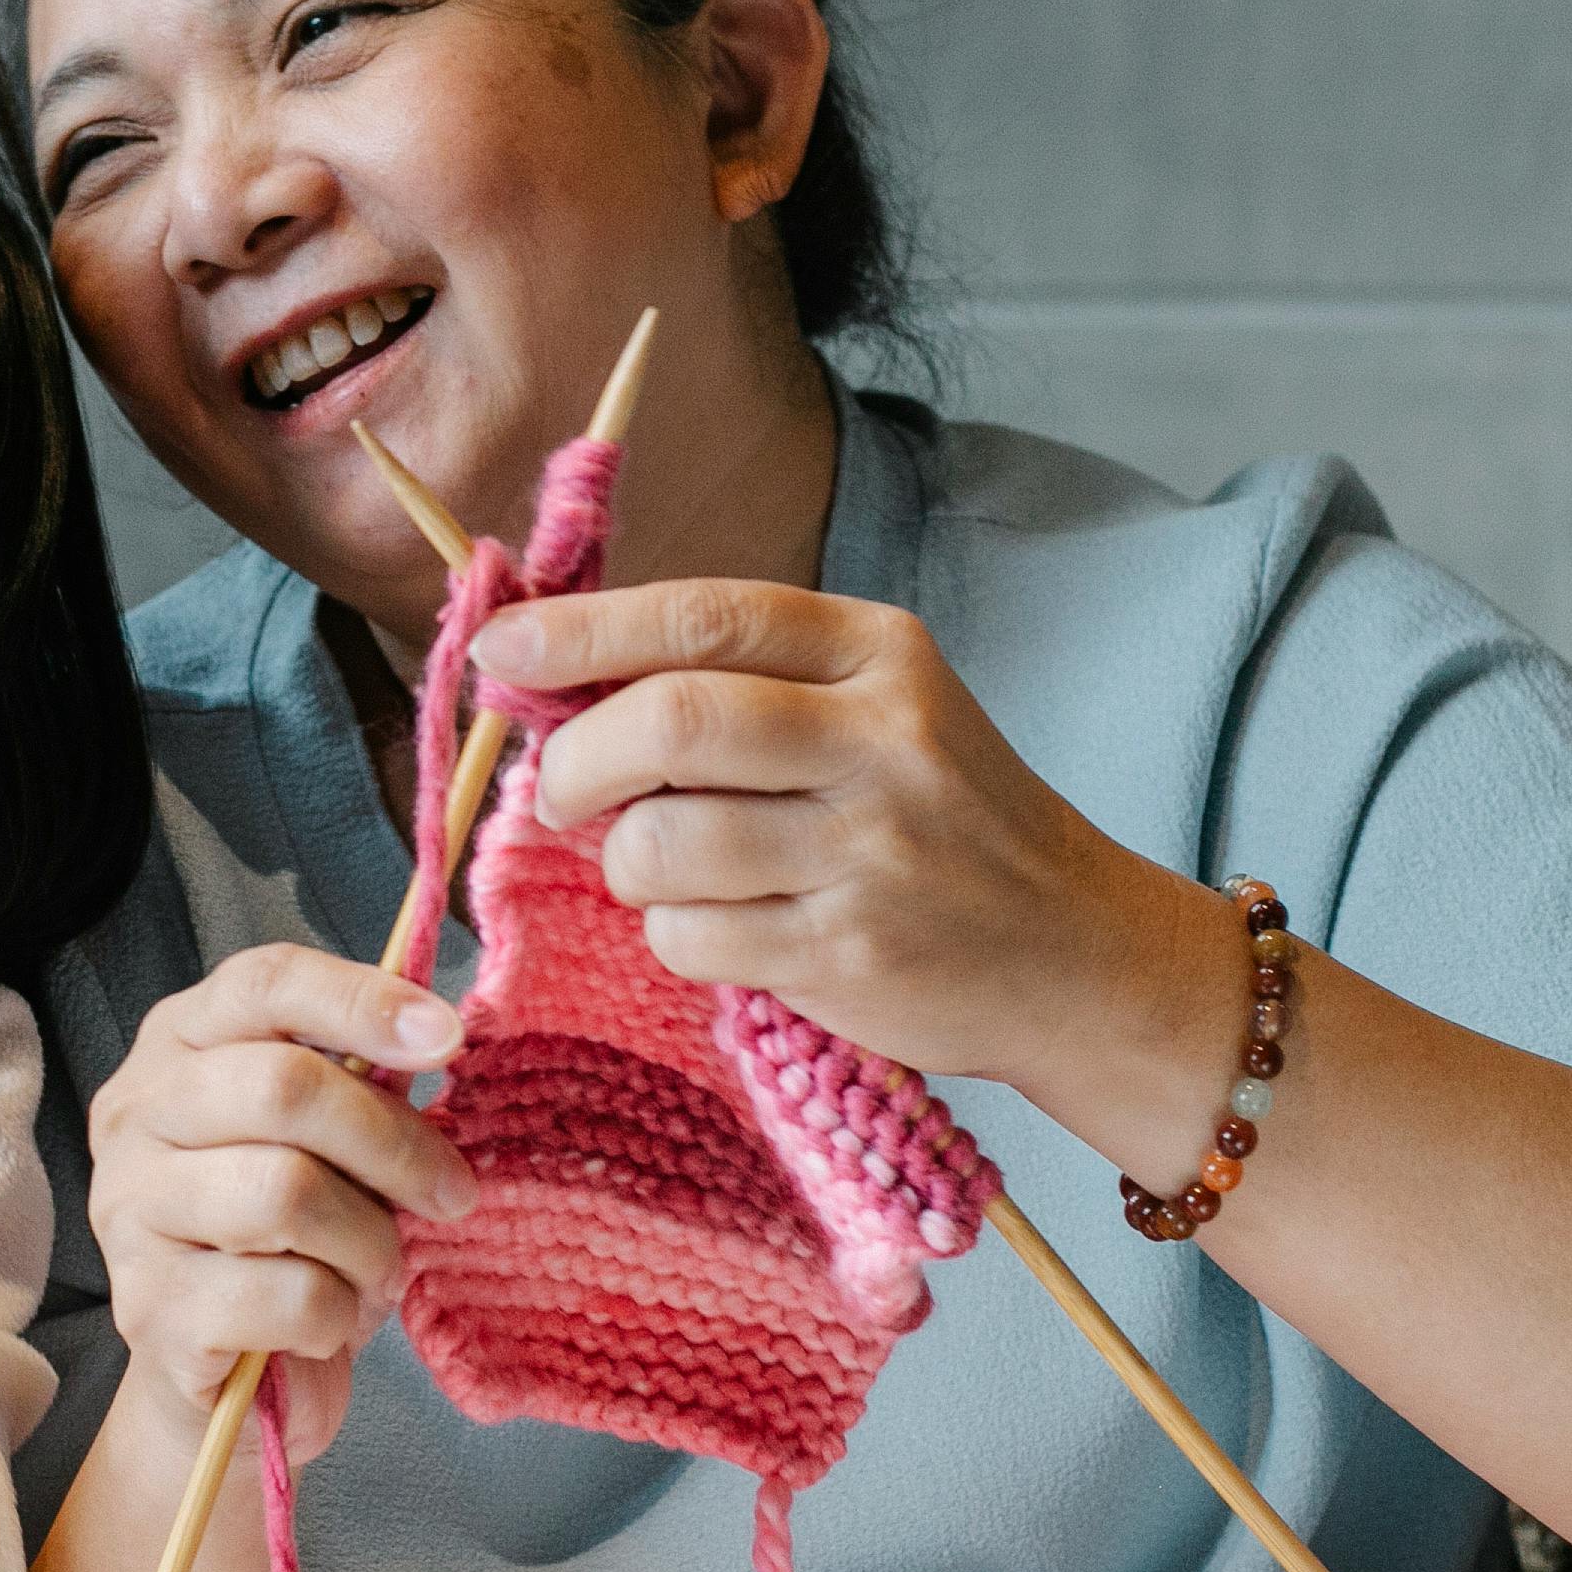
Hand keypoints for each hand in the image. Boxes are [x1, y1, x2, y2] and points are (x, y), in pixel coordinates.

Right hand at [83, 945, 474, 1460]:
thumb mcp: (331, 1145)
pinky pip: (287, 1296)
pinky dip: (336, 1315)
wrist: (234, 1380)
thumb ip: (361, 1083)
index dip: (362, 1000)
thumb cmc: (293, 1244)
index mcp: (180, 1046)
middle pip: (282, 1087)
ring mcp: (129, 1212)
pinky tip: (323, 1325)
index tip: (448, 1038)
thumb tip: (436, 1038)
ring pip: (287, 1194)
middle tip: (451, 1193)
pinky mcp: (149, 1308)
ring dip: (367, 1242)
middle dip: (393, 1143)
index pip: (264, 984)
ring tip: (372, 1270)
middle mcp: (137, 1117)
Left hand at [473, 577, 1201, 1099]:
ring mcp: (870, 851)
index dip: (578, 633)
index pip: (702, 618)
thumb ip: (737, 680)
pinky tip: (729, 930)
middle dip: (577, 763)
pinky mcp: (851, 953)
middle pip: (671, 722)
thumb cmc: (940, 822)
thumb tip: (551, 673)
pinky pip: (692, 939)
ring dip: (628, 866)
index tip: (499, 651)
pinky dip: (677, 937)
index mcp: (876, 653)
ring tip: (669, 870)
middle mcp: (881, 740)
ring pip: (662, 844)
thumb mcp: (871, 709)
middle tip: (562, 794)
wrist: (1073, 951)